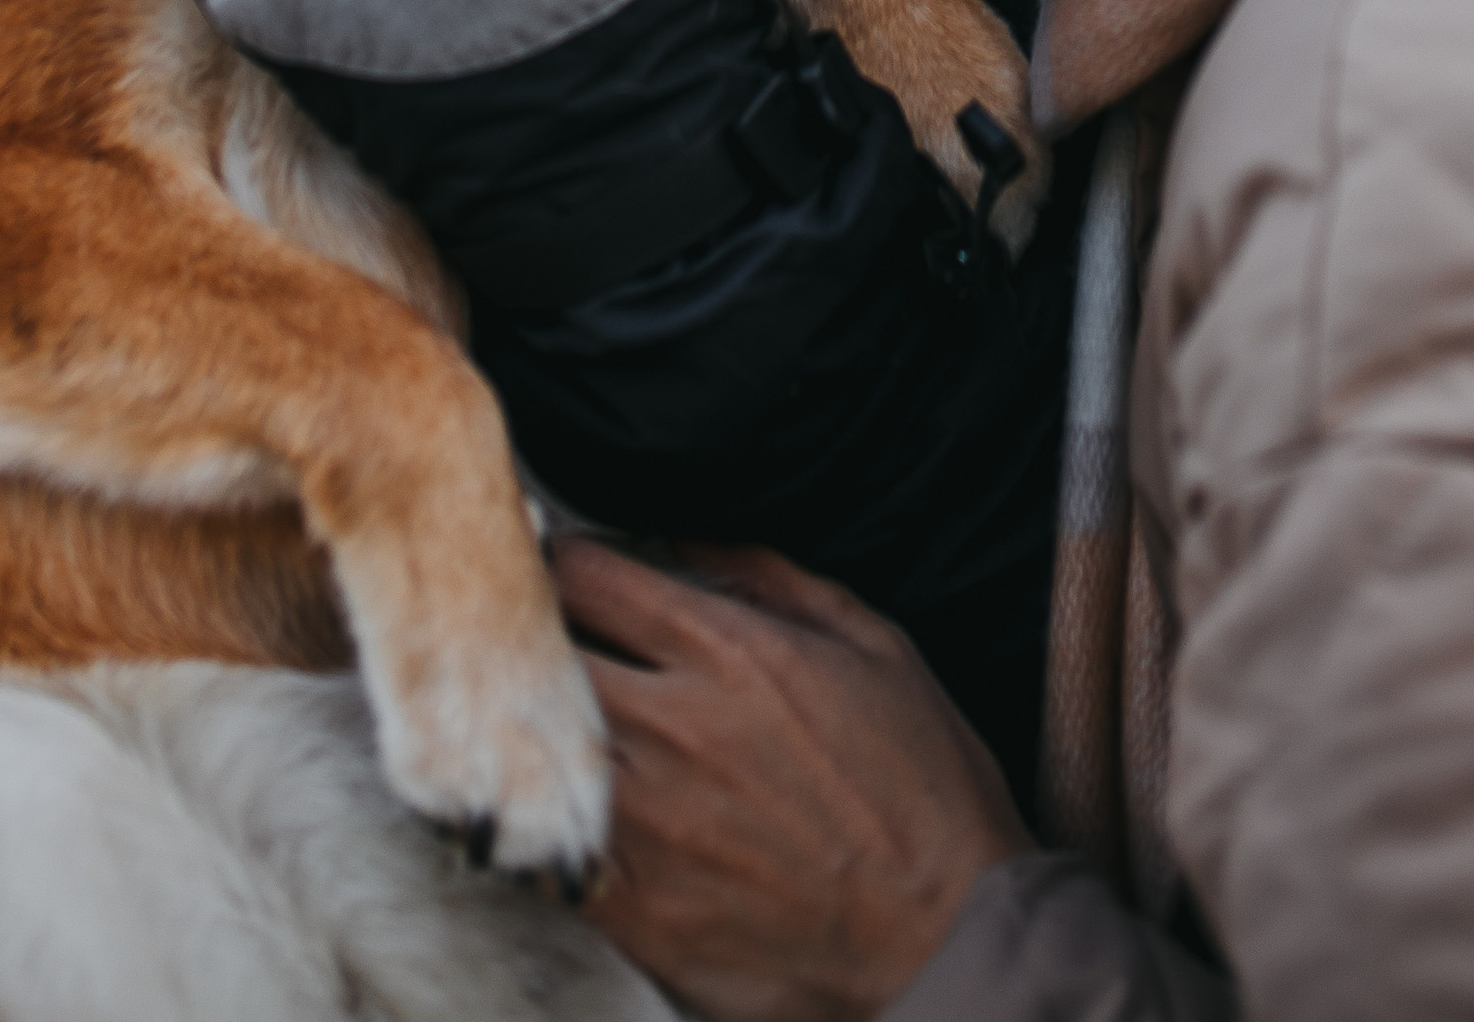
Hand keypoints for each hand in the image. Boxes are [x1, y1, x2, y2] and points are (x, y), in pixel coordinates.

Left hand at [559, 540, 1030, 1021]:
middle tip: (536, 651)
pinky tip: (567, 823)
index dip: (557, 564)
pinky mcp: (636, 911)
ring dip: (531, 736)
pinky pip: (546, 856)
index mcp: (728, 650)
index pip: (585, 575)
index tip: (556, 576)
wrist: (946, 931)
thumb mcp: (870, 643)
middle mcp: (672, 727)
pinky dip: (542, 831)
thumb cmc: (920, 783)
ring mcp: (646, 824)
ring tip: (545, 737)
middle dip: (530, 643)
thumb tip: (683, 541)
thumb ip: (768, 578)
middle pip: (539, 657)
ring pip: (528, 754)